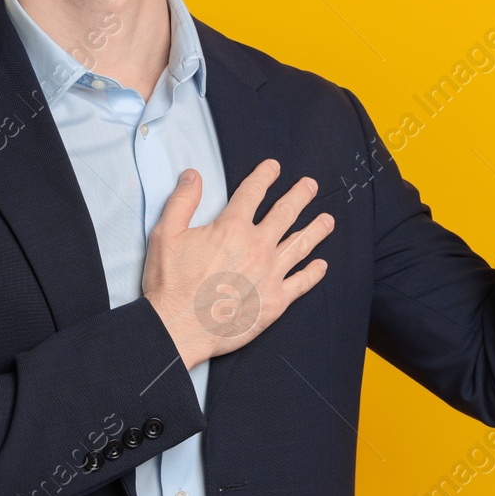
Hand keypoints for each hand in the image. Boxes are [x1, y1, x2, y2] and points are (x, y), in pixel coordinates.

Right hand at [142, 159, 332, 368]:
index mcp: (231, 228)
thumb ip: (182, 201)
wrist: (177, 328)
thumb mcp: (166, 234)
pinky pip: (301, 283)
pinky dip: (313, 273)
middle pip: (285, 213)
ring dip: (316, 230)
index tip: (274, 166)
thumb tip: (193, 175)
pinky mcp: (275, 301)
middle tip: (311, 186)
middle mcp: (257, 246)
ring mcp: (270, 274)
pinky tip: (321, 265)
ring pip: (300, 245)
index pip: (253, 192)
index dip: (264, 176)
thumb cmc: (170, 283)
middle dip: (300, 196)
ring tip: (328, 220)